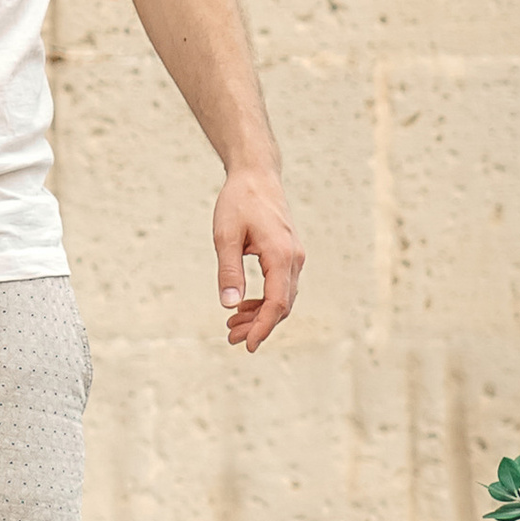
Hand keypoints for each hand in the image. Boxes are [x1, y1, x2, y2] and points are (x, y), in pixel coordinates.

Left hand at [216, 166, 302, 350]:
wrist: (256, 175)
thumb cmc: (239, 201)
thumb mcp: (225, 236)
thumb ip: (229, 271)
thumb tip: (230, 306)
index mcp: (281, 255)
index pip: (277, 303)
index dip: (263, 327)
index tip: (247, 345)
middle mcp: (294, 259)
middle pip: (282, 304)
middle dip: (259, 325)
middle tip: (231, 339)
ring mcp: (294, 256)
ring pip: (283, 297)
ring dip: (260, 314)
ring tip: (233, 326)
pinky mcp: (288, 254)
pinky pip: (281, 285)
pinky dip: (264, 300)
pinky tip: (244, 306)